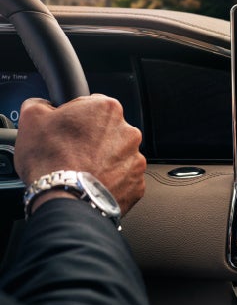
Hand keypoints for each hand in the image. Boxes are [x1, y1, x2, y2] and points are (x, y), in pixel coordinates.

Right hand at [15, 94, 145, 215]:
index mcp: (107, 109)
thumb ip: (41, 103)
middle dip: (92, 140)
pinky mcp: (138, 184)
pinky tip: (93, 184)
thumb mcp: (32, 118)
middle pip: (108, 131)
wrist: (66, 200)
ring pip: (117, 156)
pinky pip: (123, 179)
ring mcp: (136, 160)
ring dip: (103, 161)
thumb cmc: (50, 160)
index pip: (92, 105)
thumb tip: (44, 104)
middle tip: (71, 152)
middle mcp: (129, 132)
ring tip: (81, 170)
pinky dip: (111, 181)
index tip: (67, 130)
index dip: (75, 118)